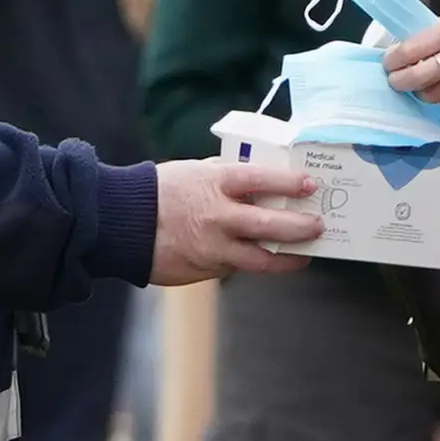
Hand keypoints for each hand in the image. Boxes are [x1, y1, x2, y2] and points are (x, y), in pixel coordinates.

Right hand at [149, 154, 323, 283]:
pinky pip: (236, 266)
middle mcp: (218, 217)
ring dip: (288, 258)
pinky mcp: (207, 269)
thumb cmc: (157, 193)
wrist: (122, 225)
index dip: (289, 182)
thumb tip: (255, 176)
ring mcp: (213, 248)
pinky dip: (252, 262)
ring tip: (303, 256)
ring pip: (261, 259)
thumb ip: (224, 174)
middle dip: (300, 227)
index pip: (261, 179)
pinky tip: (263, 259)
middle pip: (271, 225)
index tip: (310, 184)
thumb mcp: (192, 171)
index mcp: (214, 183)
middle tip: (318, 225)